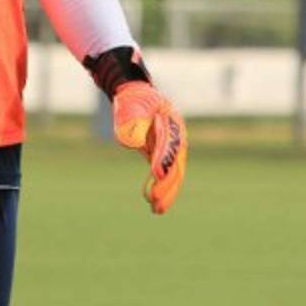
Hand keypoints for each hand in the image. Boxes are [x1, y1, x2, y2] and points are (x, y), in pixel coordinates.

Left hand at [112, 81, 188, 213]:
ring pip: (173, 174)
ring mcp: (171, 147)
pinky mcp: (163, 156)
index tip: (157, 174)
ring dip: (167, 193)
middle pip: (175, 163)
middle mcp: (175, 137)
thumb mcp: (130, 105)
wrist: (135, 95)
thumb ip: (131, 121)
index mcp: (170, 121)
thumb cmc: (132, 100)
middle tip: (155, 199)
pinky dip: (163, 190)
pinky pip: (166, 175)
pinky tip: (156, 205)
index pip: (169, 144)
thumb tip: (134, 143)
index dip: (163, 159)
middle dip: (167, 183)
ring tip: (157, 210)